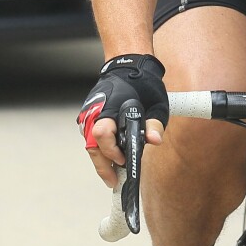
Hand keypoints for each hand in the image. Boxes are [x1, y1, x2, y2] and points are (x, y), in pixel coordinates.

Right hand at [77, 54, 168, 186]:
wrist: (128, 66)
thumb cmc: (143, 84)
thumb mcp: (156, 102)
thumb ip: (155, 123)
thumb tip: (155, 141)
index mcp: (112, 105)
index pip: (104, 134)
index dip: (113, 152)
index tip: (124, 163)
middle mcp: (96, 110)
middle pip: (92, 145)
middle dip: (103, 165)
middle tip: (115, 180)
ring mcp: (90, 113)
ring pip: (90, 144)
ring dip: (101, 160)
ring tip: (113, 175)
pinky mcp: (89, 116)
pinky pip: (91, 138)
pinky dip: (100, 150)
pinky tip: (111, 159)